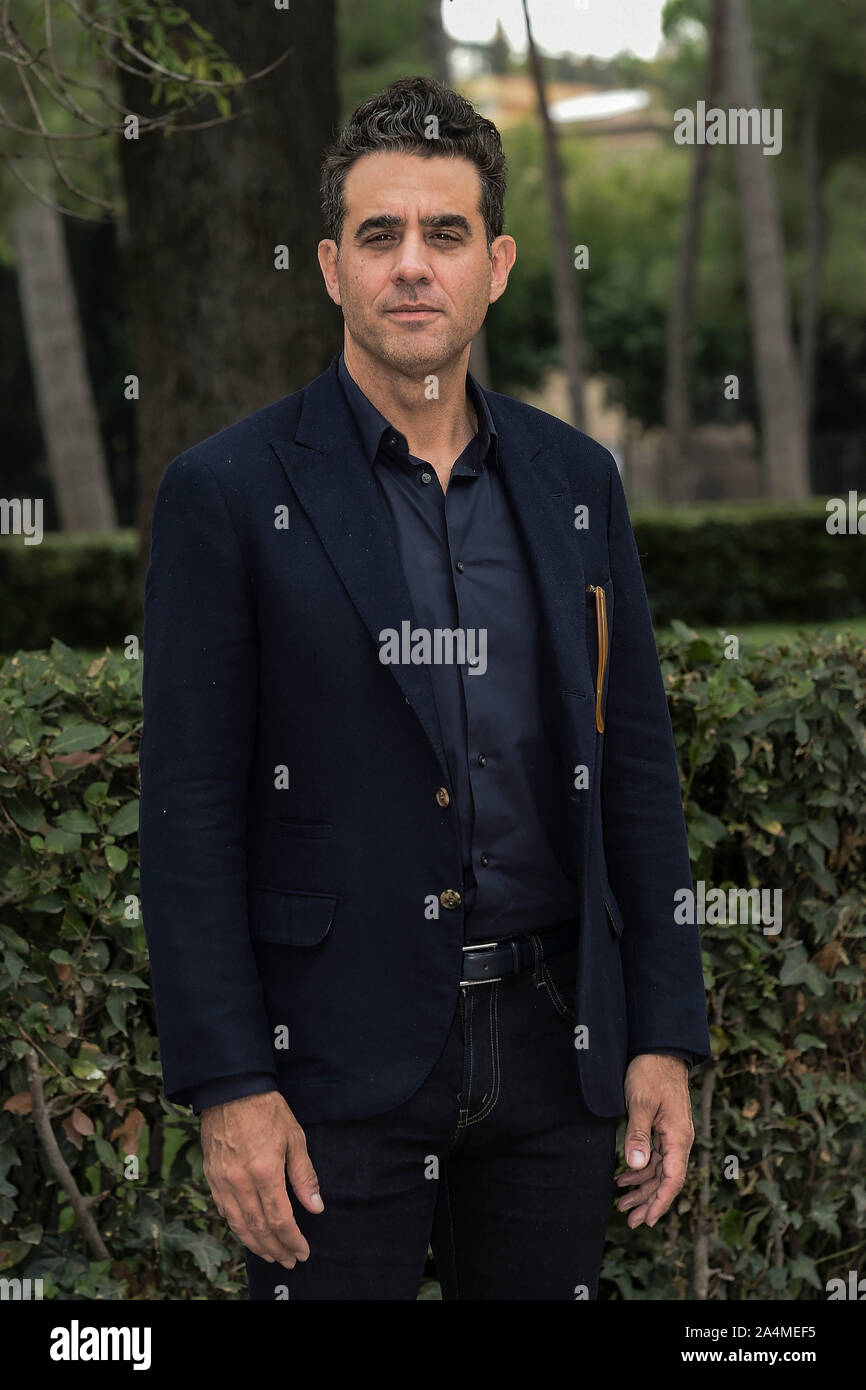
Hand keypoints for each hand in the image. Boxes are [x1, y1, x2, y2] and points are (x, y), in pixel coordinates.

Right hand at [201, 1090, 323, 1266]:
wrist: (231, 1089)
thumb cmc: (267, 1110)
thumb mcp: (295, 1138)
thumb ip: (304, 1176)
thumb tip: (315, 1207)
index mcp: (266, 1172)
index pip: (280, 1219)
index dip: (292, 1240)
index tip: (302, 1252)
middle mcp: (241, 1182)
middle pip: (259, 1228)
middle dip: (276, 1248)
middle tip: (289, 1260)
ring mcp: (223, 1181)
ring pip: (238, 1225)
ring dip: (256, 1245)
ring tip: (272, 1254)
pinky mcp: (212, 1177)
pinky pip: (224, 1211)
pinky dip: (238, 1227)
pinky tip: (249, 1233)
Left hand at [615, 1054, 693, 1229]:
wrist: (660, 1049)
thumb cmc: (651, 1073)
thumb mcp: (641, 1103)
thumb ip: (638, 1135)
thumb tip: (636, 1165)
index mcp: (678, 1137)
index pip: (673, 1179)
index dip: (660, 1202)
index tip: (647, 1221)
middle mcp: (679, 1140)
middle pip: (666, 1180)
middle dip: (648, 1201)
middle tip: (629, 1220)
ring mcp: (672, 1134)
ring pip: (659, 1170)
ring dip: (641, 1187)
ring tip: (621, 1202)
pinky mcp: (664, 1128)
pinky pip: (654, 1156)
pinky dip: (640, 1169)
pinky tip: (624, 1176)